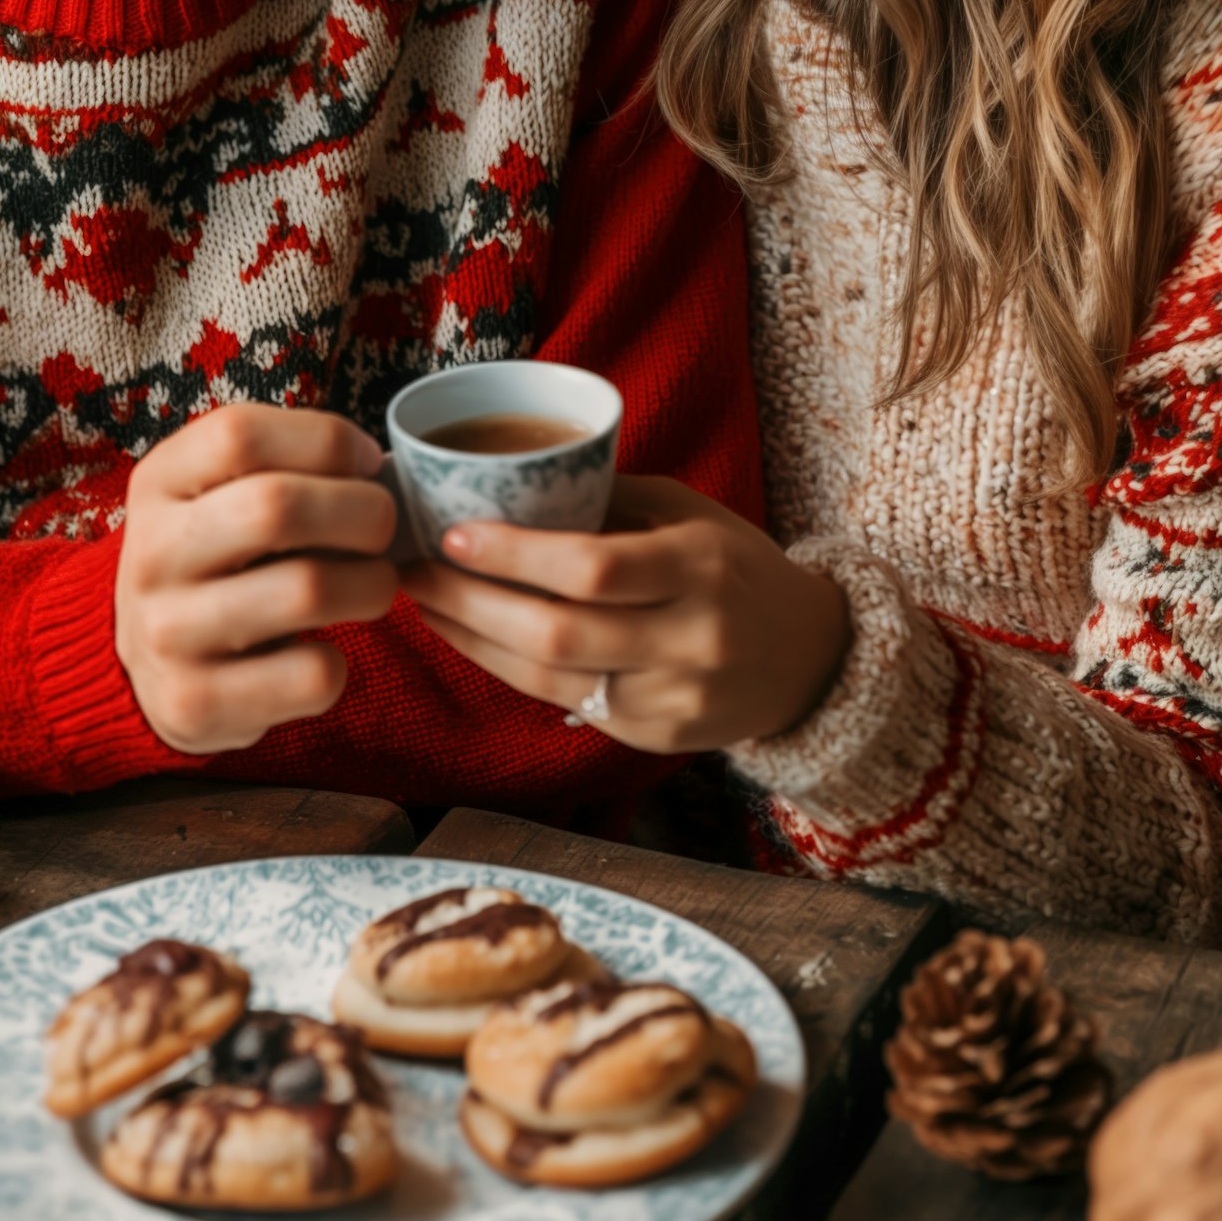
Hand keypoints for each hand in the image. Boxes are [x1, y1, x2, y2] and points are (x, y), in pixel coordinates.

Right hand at [114, 403, 397, 753]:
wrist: (145, 668)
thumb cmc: (213, 558)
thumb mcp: (215, 493)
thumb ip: (282, 464)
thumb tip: (375, 469)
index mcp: (157, 483)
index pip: (240, 435)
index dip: (326, 439)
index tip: (367, 462)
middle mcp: (152, 554)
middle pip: (278, 507)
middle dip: (365, 511)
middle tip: (382, 528)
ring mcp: (167, 633)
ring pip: (308, 590)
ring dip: (372, 584)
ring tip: (372, 585)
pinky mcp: (196, 702)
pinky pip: (311, 674)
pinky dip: (340, 663)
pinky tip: (319, 652)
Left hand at [401, 475, 849, 753]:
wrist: (810, 658)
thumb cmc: (733, 566)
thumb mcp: (687, 513)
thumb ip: (606, 501)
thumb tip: (504, 481)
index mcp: (699, 568)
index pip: (593, 568)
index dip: (513, 554)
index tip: (451, 531)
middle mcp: (688, 640)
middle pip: (557, 633)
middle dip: (469, 602)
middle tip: (411, 569)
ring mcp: (671, 700)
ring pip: (549, 679)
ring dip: (471, 639)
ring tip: (423, 601)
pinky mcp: (653, 739)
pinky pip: (563, 704)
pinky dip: (506, 669)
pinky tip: (470, 637)